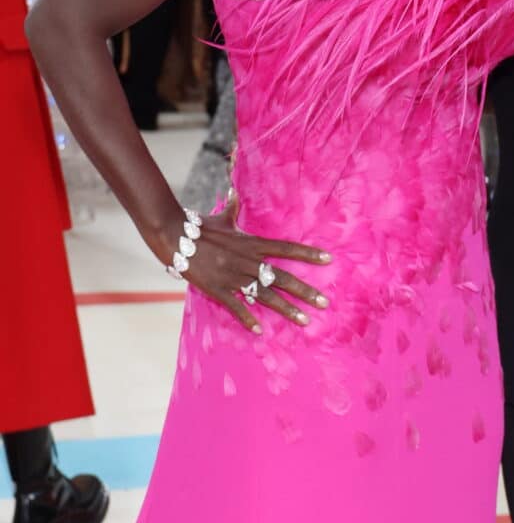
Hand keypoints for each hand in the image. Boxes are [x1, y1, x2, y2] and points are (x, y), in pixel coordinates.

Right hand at [160, 191, 330, 333]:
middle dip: (305, 291)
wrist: (175, 237)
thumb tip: (234, 191)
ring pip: (265, 295)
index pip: (286, 249)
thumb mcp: (222, 218)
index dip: (308, 254)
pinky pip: (236, 306)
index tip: (328, 260)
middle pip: (282, 278)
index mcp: (252, 244)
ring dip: (286, 309)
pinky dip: (247, 318)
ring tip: (305, 320)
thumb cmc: (200, 227)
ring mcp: (233, 276)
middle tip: (324, 302)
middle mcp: (248, 261)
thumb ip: (232, 208)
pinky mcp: (217, 289)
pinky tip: (259, 331)